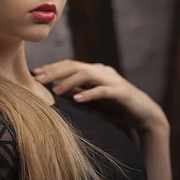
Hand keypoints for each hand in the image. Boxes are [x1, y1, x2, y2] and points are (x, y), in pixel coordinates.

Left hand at [33, 60, 168, 133]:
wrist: (144, 114)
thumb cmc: (117, 106)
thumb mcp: (93, 99)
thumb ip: (78, 91)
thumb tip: (57, 89)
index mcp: (95, 71)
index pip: (70, 65)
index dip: (52, 68)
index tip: (35, 74)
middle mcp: (103, 71)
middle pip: (75, 65)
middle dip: (55, 71)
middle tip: (38, 79)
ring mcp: (113, 80)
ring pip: (88, 74)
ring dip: (69, 81)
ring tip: (56, 90)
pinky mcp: (121, 92)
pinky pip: (103, 90)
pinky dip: (89, 93)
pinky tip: (77, 99)